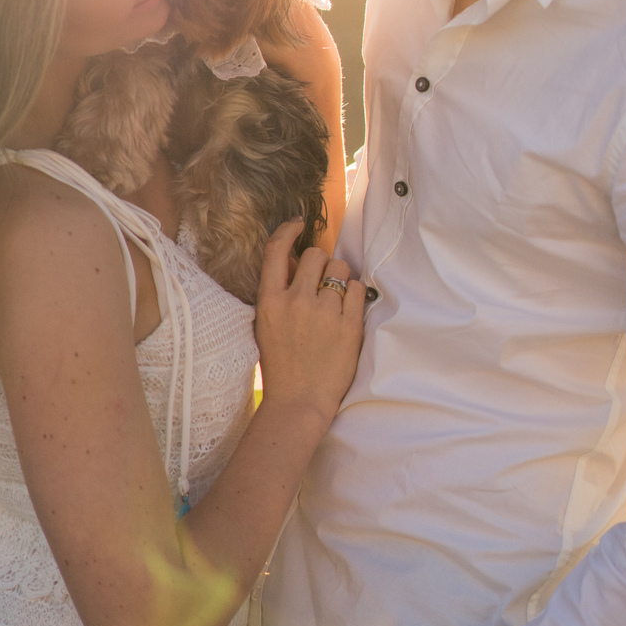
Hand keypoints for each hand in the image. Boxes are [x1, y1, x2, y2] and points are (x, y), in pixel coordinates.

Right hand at [254, 220, 362, 428]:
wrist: (298, 402)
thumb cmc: (282, 365)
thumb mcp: (266, 324)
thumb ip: (278, 292)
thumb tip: (292, 260)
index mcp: (270, 301)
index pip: (276, 250)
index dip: (288, 230)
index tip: (299, 223)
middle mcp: (296, 301)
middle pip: (315, 255)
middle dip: (321, 264)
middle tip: (322, 284)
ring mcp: (324, 313)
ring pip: (340, 268)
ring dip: (340, 278)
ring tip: (336, 300)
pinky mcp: (349, 325)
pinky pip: (359, 289)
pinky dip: (356, 295)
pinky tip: (348, 311)